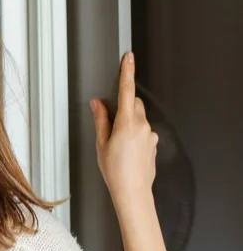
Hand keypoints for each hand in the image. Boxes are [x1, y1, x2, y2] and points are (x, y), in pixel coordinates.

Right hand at [90, 52, 158, 206]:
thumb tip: (98, 104)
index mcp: (127, 123)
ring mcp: (150, 135)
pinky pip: (143, 131)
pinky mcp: (153, 144)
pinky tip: (126, 150)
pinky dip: (134, 134)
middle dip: (124, 106)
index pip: (127, 91)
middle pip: (134, 104)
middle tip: (110, 123)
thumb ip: (101, 119)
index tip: (129, 58)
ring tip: (117, 143)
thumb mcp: (101, 144)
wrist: (133, 192)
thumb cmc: (115, 171)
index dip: (127, 72)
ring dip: (129, 122)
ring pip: (139, 118)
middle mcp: (142, 126)